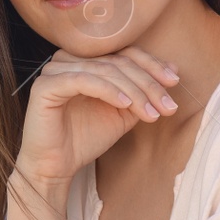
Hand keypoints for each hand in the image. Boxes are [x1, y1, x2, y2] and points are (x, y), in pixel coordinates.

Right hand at [17, 45, 178, 185]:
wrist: (56, 167)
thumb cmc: (85, 139)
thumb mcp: (123, 112)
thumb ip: (142, 90)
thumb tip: (173, 68)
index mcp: (85, 60)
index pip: (123, 52)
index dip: (151, 65)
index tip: (174, 82)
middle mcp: (68, 59)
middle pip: (117, 61)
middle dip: (147, 84)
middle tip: (167, 106)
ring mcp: (54, 70)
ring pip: (104, 71)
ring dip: (134, 92)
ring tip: (151, 113)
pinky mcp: (45, 86)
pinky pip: (83, 80)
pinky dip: (108, 91)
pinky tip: (125, 105)